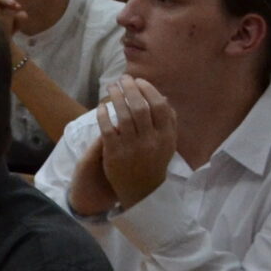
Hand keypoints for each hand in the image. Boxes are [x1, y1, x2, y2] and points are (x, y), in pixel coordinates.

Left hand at [70, 77, 177, 215]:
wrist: (142, 190)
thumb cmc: (155, 161)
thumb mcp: (168, 143)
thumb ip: (168, 121)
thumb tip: (163, 97)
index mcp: (166, 136)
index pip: (159, 106)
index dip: (148, 90)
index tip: (139, 81)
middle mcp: (151, 141)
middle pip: (140, 107)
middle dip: (130, 89)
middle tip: (123, 79)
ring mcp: (132, 147)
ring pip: (123, 115)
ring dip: (116, 97)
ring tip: (112, 86)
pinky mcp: (114, 153)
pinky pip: (107, 128)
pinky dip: (104, 114)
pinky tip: (102, 106)